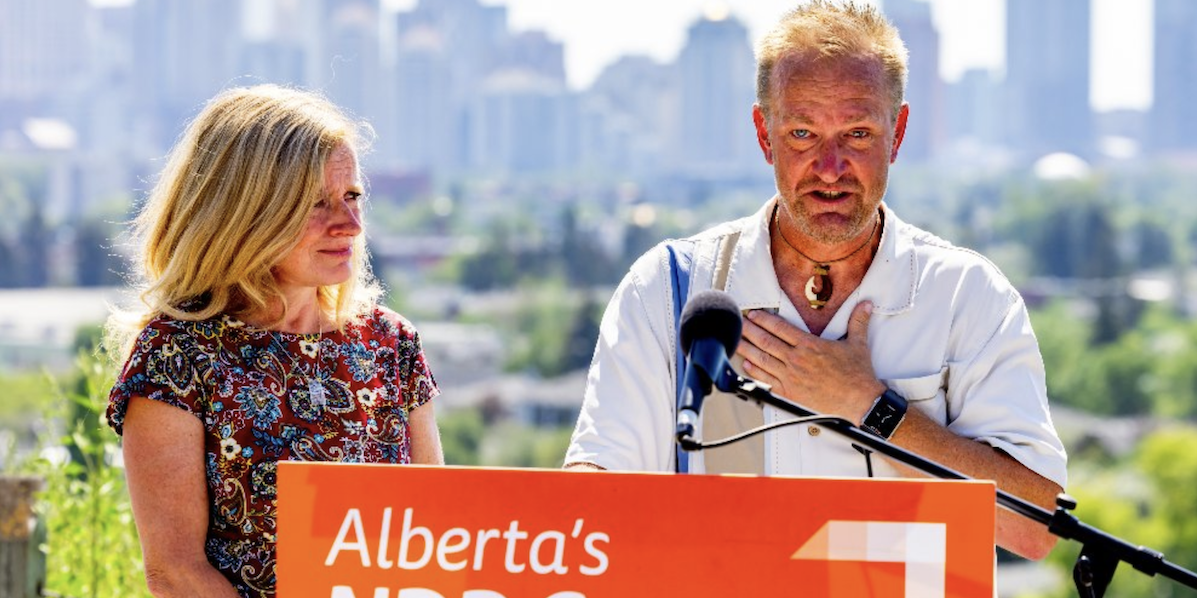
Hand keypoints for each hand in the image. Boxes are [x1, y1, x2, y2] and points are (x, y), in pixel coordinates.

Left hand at [735, 301, 885, 422]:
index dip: (764, 319)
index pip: (780, 328)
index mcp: (810, 345)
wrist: (860, 402)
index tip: (753, 314)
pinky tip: (746, 365)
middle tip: (738, 323)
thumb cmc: (858, 375)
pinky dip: (754, 372)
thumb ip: (858, 322)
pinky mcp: (789, 394)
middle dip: (749, 330)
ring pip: (762, 360)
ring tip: (735, 341)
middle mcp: (797, 360)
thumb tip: (867, 304)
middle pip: (766, 342)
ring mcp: (791, 378)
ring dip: (746, 349)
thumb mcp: (858, 344)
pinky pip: (766, 381)